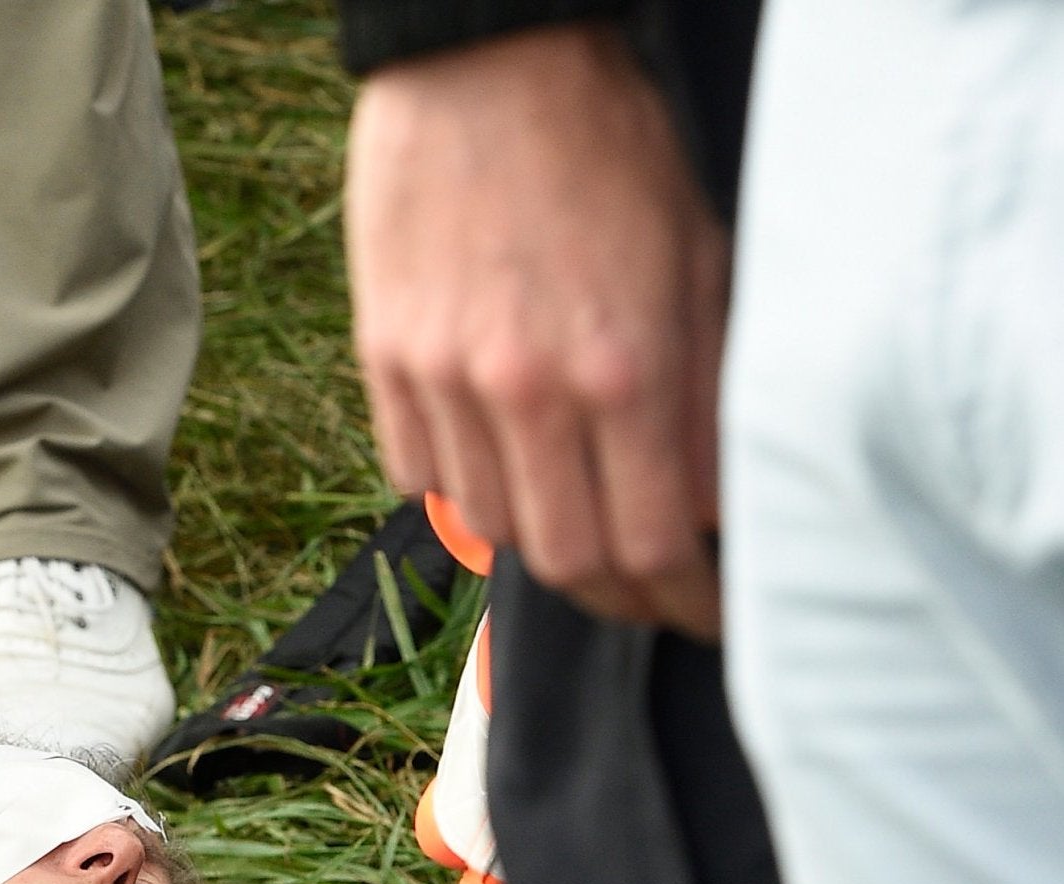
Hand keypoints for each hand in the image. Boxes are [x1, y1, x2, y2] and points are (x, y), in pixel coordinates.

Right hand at [346, 24, 729, 638]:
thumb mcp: (697, 259)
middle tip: (652, 591)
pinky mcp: (384, 360)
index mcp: (619, 366)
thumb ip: (705, 391)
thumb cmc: (608, 148)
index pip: (651, 545)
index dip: (685, 600)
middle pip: (567, 561)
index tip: (705, 612)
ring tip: (579, 508)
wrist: (486, 65)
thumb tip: (706, 505)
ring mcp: (442, 380)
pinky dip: (468, 483)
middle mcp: (524, 390)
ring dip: (543, 534)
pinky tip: (502, 450)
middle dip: (620, 595)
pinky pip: (420, 474)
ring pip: (490, 527)